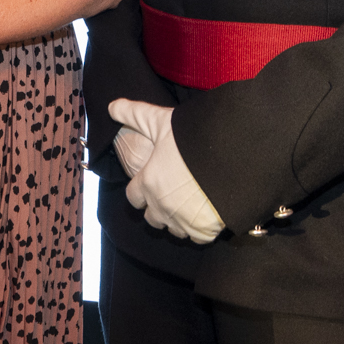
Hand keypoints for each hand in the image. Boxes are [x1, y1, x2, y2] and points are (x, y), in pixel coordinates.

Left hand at [107, 99, 223, 243]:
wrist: (232, 156)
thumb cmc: (192, 139)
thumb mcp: (161, 122)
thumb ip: (134, 114)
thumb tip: (111, 106)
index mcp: (147, 184)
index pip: (133, 197)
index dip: (140, 190)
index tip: (149, 183)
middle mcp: (161, 206)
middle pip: (151, 217)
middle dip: (157, 208)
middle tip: (170, 194)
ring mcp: (182, 221)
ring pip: (172, 229)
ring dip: (176, 220)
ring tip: (187, 205)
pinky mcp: (204, 230)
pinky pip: (195, 237)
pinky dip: (198, 229)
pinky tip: (205, 215)